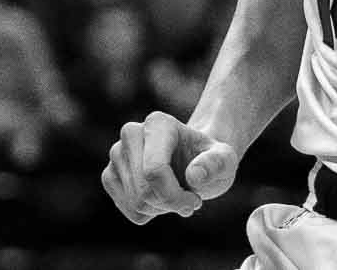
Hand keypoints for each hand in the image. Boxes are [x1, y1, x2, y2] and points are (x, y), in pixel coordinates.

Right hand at [102, 110, 238, 223]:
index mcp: (158, 123)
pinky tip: (159, 200)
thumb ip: (216, 164)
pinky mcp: (110, 173)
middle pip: (144, 190)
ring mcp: (117, 153)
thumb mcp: (225, 160)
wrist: (195, 160)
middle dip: (170, 204)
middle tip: (189, 200)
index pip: (154, 171)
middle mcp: (131, 132)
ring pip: (135, 202)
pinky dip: (146, 213)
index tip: (196, 200)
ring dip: (160, 209)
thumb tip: (194, 176)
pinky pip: (125, 207)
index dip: (175, 196)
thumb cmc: (210, 159)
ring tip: (174, 195)